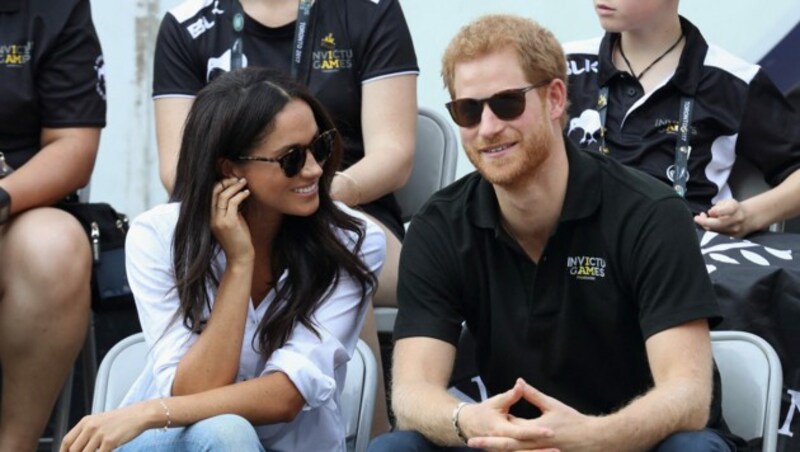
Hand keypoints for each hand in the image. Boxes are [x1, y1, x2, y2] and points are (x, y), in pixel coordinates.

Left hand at [59, 402, 155, 451]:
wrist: (138, 415)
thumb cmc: (119, 420)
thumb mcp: (99, 421)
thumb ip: (87, 432)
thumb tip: (76, 448)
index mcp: (86, 422)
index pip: (67, 441)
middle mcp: (90, 427)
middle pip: (74, 450)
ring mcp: (100, 434)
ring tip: (99, 451)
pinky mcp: (110, 441)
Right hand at [210, 177, 252, 263]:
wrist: (240, 257)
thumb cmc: (238, 240)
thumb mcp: (232, 221)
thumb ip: (231, 209)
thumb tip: (236, 194)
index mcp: (209, 218)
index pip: (210, 195)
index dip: (219, 185)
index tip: (231, 180)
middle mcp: (211, 218)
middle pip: (214, 192)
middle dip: (226, 182)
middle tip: (237, 179)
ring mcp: (218, 220)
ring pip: (223, 196)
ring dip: (234, 186)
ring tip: (244, 182)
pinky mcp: (228, 223)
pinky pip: (233, 202)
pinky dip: (240, 194)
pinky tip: (247, 193)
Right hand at [457, 379, 554, 450]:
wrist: (468, 426)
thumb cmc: (484, 412)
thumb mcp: (496, 401)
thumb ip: (511, 395)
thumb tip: (521, 384)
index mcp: (500, 429)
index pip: (521, 432)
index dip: (536, 432)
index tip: (551, 431)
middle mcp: (501, 444)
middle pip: (524, 449)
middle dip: (541, 450)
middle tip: (558, 449)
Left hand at [467, 379, 595, 451]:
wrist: (593, 439)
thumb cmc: (573, 421)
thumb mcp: (552, 405)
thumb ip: (533, 395)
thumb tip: (519, 382)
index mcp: (536, 430)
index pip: (511, 429)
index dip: (495, 428)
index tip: (479, 428)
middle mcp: (535, 444)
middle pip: (508, 446)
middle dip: (489, 444)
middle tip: (472, 443)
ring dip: (500, 451)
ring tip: (484, 449)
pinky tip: (507, 451)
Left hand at [694, 198, 753, 236]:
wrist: (748, 218)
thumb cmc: (733, 208)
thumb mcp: (727, 202)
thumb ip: (719, 206)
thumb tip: (711, 213)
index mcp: (736, 208)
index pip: (728, 209)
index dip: (718, 211)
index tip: (710, 211)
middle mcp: (737, 220)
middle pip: (719, 224)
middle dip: (705, 222)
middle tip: (697, 218)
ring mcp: (735, 231)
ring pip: (716, 231)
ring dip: (706, 226)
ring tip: (702, 218)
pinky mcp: (732, 239)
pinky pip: (718, 236)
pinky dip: (710, 231)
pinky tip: (707, 226)